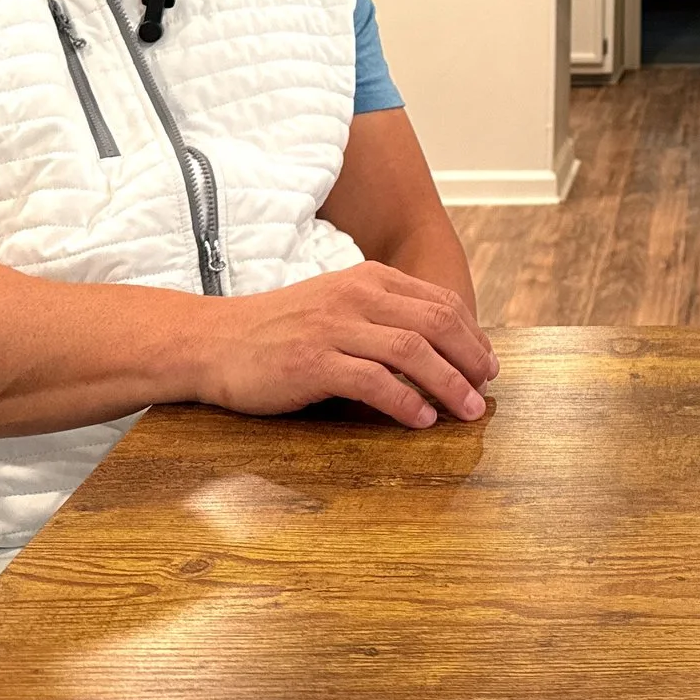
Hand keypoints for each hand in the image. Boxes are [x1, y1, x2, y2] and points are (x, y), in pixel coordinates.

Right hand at [195, 261, 500, 427]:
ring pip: (412, 350)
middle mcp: (356, 295)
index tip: (486, 364)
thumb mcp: (336, 306)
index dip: (472, 334)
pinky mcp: (313, 362)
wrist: (213, 341)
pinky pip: (374, 381)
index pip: (439, 301)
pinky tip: (421, 420)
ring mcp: (334, 327)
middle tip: (486, 390)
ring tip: (466, 411)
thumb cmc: (279, 331)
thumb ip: (380, 316)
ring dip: (448, 383)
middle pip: (436, 322)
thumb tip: (436, 349)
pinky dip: (405, 402)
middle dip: (470, 358)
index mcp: (368, 279)